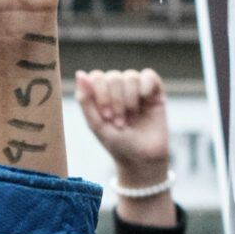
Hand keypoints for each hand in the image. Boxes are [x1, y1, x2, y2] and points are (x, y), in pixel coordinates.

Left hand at [76, 69, 169, 183]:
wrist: (142, 159)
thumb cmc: (117, 144)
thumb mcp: (96, 125)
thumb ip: (85, 101)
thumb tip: (79, 74)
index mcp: (101, 94)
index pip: (97, 77)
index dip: (101, 94)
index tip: (106, 116)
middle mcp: (118, 89)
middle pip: (114, 77)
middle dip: (116, 101)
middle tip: (119, 122)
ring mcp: (136, 89)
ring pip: (130, 76)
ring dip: (129, 99)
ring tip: (131, 118)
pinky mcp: (155, 92)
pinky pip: (149, 75)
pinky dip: (146, 85)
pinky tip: (145, 99)